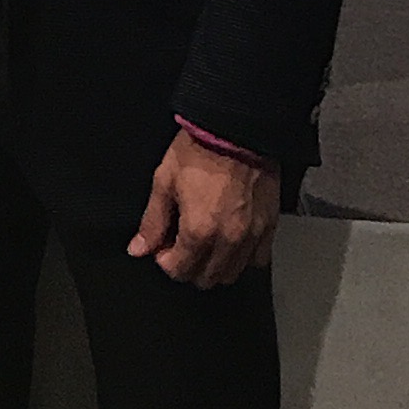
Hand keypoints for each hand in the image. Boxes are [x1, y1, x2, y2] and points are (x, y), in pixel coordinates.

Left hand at [129, 128, 280, 287]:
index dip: (164, 260)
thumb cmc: (200, 150)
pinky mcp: (269, 226)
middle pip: (206, 278)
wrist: (237, 129)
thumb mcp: (164, 182)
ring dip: (215, 266)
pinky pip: (257, 259)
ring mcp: (252, 235)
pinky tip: (230, 241)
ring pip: (232, 274)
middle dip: (189, 266)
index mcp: (199, 231)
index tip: (163, 244)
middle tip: (181, 244)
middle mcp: (228, 240)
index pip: (179, 270)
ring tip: (205, 242)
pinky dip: (242, 257)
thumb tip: (138, 248)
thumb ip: (152, 222)